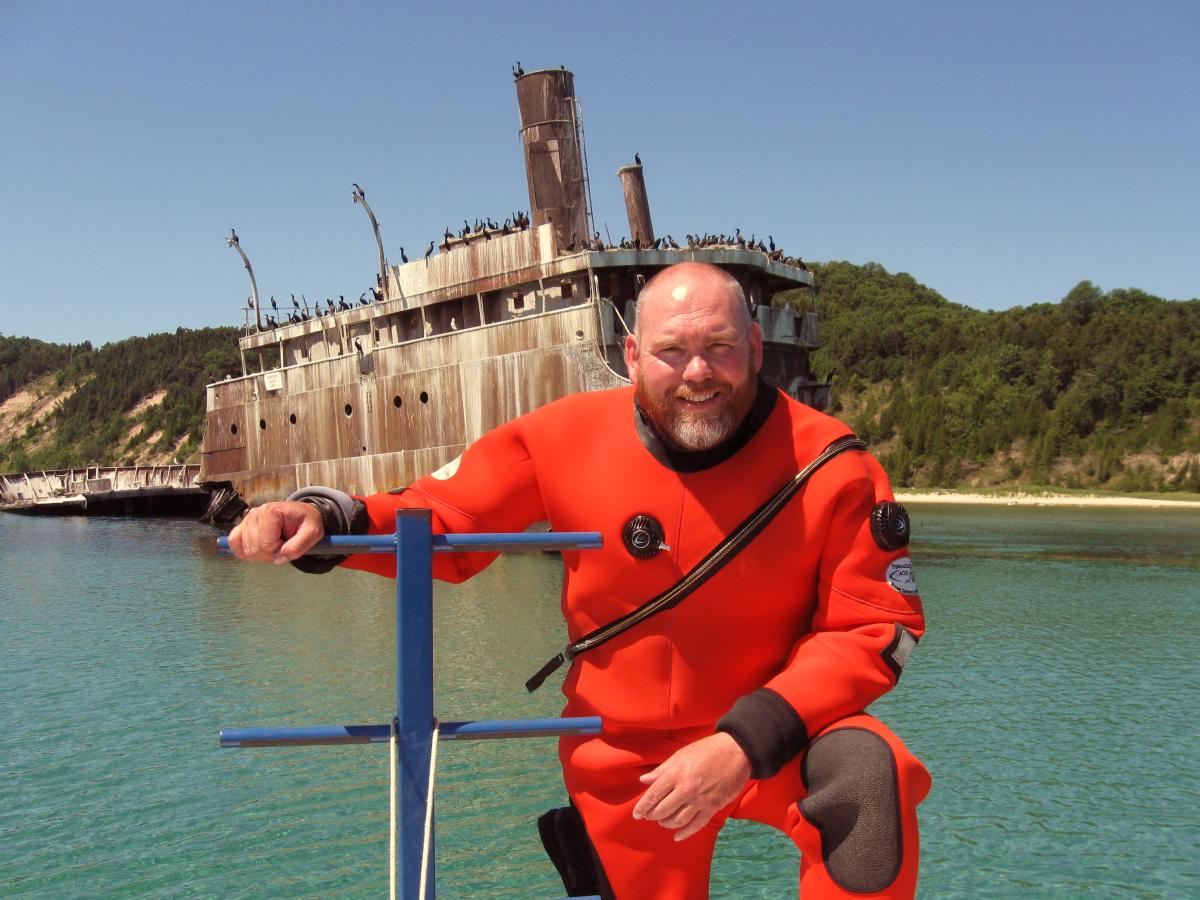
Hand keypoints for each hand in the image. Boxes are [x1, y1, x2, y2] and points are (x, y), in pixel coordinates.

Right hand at [227, 501, 324, 563]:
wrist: (301, 515)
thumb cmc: (306, 522)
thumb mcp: (313, 532)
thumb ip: (300, 545)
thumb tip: (280, 557)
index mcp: (271, 511)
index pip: (266, 544)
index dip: (279, 550)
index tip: (289, 543)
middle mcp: (255, 514)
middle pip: (254, 549)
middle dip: (270, 554)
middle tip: (282, 545)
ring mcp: (246, 520)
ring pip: (246, 550)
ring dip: (262, 554)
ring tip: (274, 545)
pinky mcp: (242, 527)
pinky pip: (234, 543)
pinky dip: (245, 552)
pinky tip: (259, 550)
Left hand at [631, 732, 751, 840]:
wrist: (736, 752)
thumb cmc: (706, 750)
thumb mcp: (680, 755)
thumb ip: (662, 770)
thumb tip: (644, 780)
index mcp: (676, 774)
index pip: (653, 796)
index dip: (642, 807)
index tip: (636, 814)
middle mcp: (686, 790)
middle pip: (663, 810)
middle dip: (653, 815)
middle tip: (649, 816)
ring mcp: (700, 800)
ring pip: (678, 820)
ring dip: (667, 823)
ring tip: (662, 821)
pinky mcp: (713, 807)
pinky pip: (696, 825)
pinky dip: (685, 833)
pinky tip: (677, 836)